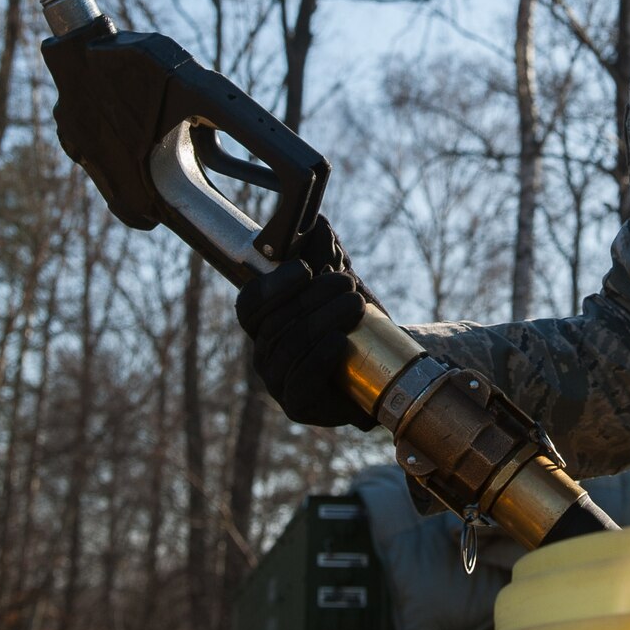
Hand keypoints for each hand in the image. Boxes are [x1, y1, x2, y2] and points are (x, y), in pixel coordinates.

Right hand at [235, 219, 375, 430]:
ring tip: (355, 305)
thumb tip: (319, 223)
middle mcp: (264, 352)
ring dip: (324, 321)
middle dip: (314, 298)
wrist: (380, 374)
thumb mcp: (340, 289)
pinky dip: (321, 357)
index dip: (273, 285)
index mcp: (265, 323)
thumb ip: (326, 257)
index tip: (305, 269)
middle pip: (276, 322)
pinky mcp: (297, 405)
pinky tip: (340, 341)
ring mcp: (277, 382)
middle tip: (348, 284)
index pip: (249, 303)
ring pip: (290, 347)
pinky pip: (300, 380)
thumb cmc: (352, 328)